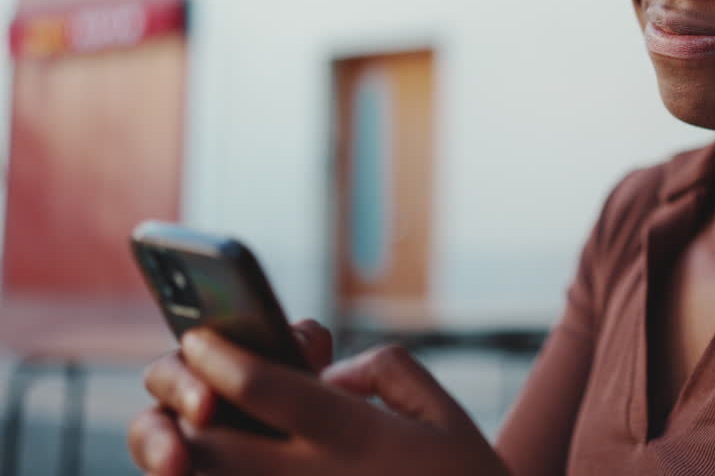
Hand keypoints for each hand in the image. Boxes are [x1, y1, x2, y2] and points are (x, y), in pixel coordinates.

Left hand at [128, 322, 508, 475]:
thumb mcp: (444, 413)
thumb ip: (385, 371)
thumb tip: (328, 373)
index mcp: (358, 437)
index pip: (269, 389)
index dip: (224, 358)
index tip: (201, 337)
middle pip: (216, 446)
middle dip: (185, 410)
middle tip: (187, 386)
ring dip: (191, 461)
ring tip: (192, 436)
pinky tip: (220, 469)